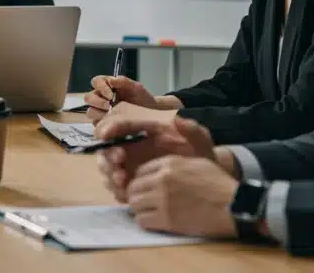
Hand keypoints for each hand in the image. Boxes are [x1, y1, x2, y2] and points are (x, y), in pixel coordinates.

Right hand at [84, 76, 166, 122]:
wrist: (150, 113)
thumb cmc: (142, 98)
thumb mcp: (136, 87)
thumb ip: (124, 81)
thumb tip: (111, 80)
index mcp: (106, 85)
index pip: (96, 82)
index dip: (101, 87)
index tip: (111, 94)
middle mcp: (100, 97)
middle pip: (89, 98)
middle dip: (98, 102)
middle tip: (110, 106)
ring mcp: (99, 111)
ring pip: (90, 111)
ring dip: (99, 113)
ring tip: (112, 116)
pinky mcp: (101, 124)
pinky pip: (95, 124)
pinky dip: (102, 124)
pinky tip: (112, 124)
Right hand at [95, 116, 215, 202]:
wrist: (206, 183)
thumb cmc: (201, 157)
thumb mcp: (201, 141)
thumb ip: (191, 129)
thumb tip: (175, 119)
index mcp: (145, 129)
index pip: (120, 123)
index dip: (110, 127)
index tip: (107, 135)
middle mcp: (133, 145)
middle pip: (107, 147)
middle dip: (108, 155)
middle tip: (118, 163)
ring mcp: (130, 165)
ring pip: (107, 168)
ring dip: (109, 174)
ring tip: (122, 181)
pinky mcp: (131, 183)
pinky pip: (116, 187)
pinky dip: (116, 190)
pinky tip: (125, 194)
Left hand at [125, 155, 239, 238]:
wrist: (234, 205)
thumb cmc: (219, 184)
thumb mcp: (197, 162)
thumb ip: (176, 162)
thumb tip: (163, 165)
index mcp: (169, 163)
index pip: (141, 171)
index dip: (141, 181)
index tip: (146, 188)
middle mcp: (162, 179)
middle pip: (134, 187)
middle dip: (137, 195)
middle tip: (143, 202)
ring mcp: (163, 199)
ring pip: (134, 204)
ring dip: (139, 209)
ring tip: (148, 212)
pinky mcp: (167, 219)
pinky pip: (142, 220)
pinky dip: (145, 221)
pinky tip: (154, 221)